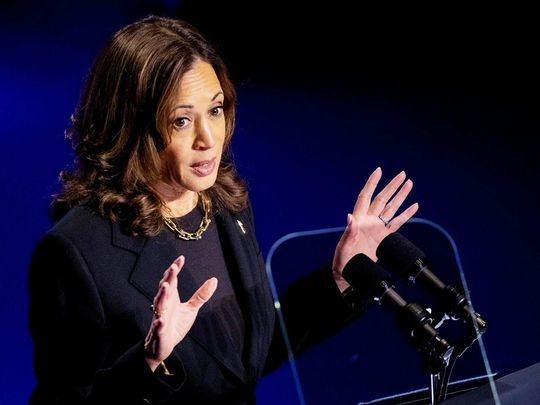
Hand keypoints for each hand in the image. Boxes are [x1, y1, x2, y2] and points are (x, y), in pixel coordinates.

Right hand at [144, 255, 217, 370]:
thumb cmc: (175, 325)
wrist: (163, 346)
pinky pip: (158, 326)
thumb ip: (201, 295)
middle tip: (174, 268)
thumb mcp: (191, 308)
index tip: (181, 258)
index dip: (175, 269)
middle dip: (168, 278)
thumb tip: (214, 280)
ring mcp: (160, 317)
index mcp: (171, 298)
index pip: (172, 280)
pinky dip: (159, 323)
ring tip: (166, 286)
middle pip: (164, 289)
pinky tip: (161, 320)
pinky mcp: (159, 332)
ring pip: (159, 304)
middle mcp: (164, 305)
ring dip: (161, 295)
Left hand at [332, 167, 418, 291]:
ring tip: (409, 183)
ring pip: (392, 208)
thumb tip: (350, 217)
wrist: (348, 272)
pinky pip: (398, 222)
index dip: (372, 183)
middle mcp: (369, 220)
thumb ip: (348, 232)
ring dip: (401, 196)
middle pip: (382, 199)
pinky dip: (406, 214)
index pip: (366, 196)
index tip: (379, 171)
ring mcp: (378, 228)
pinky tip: (414, 206)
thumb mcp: (343, 246)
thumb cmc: (342, 259)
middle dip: (392, 186)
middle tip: (402, 174)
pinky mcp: (385, 237)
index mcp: (359, 219)